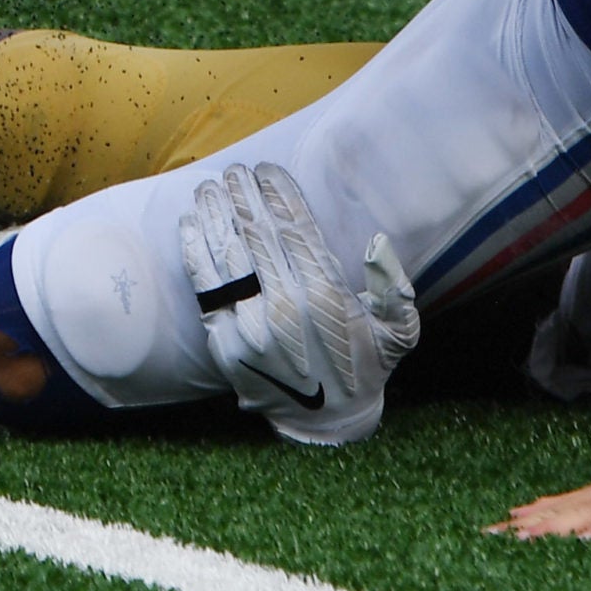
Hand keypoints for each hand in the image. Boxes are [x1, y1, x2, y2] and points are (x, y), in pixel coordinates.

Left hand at [179, 165, 419, 445]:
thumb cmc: (367, 364)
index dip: (279, 195)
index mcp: (326, 298)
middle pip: (258, 236)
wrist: (327, 422)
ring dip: (215, 215)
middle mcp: (285, 308)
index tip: (267, 169)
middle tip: (235, 170)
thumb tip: (377, 244)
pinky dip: (195, 253)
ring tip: (209, 185)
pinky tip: (190, 224)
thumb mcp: (400, 331)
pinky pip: (206, 289)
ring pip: (227, 256)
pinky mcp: (225, 343)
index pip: (296, 230)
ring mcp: (250, 326)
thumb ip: (393, 288)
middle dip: (244, 197)